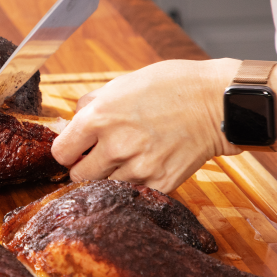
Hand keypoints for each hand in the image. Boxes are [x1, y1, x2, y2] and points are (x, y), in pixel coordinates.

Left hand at [51, 59, 240, 192]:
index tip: (75, 148)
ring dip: (108, 177)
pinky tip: (143, 166)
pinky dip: (133, 184)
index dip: (67, 150)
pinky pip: (132, 193)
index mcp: (99, 118)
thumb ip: (90, 105)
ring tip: (124, 159)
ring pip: (103, 188)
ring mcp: (138, 169)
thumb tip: (70, 123)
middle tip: (97, 156)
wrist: (216, 103)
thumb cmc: (171, 86)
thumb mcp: (120, 83)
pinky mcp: (160, 184)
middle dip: (84, 166)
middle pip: (77, 176)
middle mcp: (115, 146)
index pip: (60, 152)